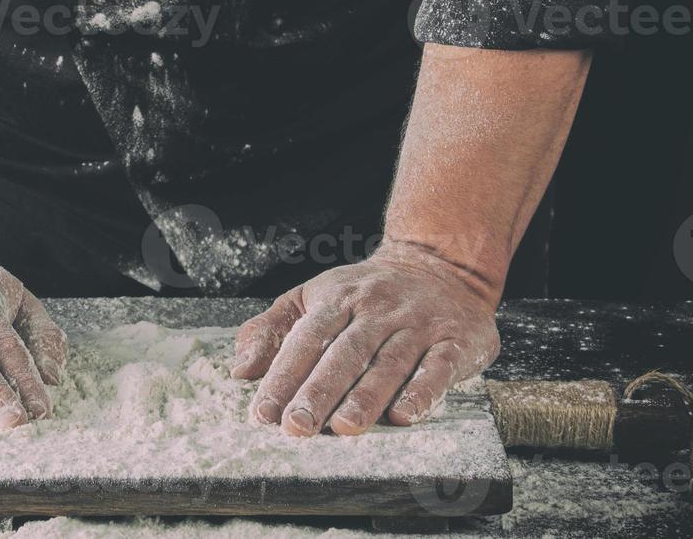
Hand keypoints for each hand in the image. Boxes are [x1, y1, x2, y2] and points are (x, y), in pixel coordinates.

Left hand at [233, 242, 499, 435]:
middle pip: (344, 353)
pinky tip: (404, 416)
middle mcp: (376, 309)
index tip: (263, 412)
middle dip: (318, 392)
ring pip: (388, 362)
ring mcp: (416, 323)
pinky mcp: (453, 340)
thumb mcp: (312, 296)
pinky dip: (422, 391)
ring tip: (343, 427)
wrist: (439, 265)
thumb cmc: (364, 293)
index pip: (306, 337)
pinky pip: (437, 366)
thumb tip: (239, 372)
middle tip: (296, 428)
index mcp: (337, 297)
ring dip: (366, 397)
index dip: (283, 374)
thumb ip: (272, 329)